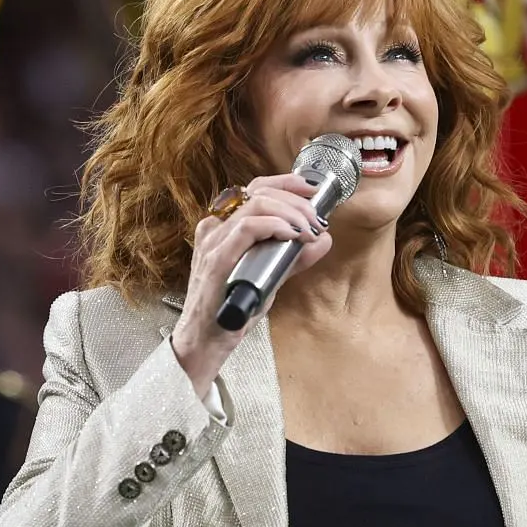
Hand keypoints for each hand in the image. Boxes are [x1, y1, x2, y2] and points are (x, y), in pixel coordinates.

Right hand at [173, 174, 333, 395]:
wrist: (204, 342)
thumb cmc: (230, 311)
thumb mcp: (268, 279)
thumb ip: (292, 259)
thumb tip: (322, 240)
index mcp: (223, 228)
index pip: (254, 191)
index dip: (286, 184)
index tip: (312, 191)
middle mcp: (215, 229)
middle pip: (258, 193)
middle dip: (296, 200)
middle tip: (317, 219)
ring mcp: (213, 242)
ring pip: (255, 205)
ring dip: (290, 213)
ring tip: (309, 229)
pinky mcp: (217, 259)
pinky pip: (248, 228)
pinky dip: (275, 226)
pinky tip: (292, 235)